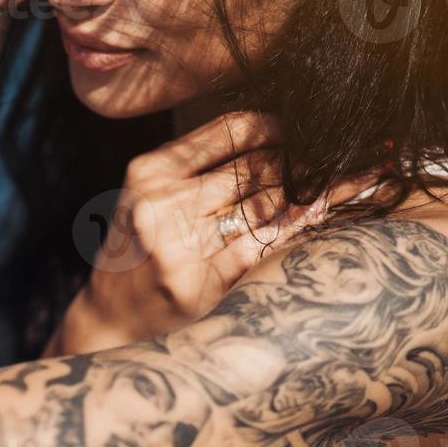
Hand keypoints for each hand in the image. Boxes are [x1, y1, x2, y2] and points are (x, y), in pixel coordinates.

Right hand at [53, 113, 362, 351]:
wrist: (110, 318)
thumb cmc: (140, 252)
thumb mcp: (152, 195)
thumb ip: (200, 166)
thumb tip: (278, 138)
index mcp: (150, 170)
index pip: (231, 130)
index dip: (277, 128)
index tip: (300, 135)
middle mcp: (161, 202)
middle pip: (254, 168)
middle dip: (299, 165)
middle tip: (329, 164)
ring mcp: (177, 243)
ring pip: (263, 205)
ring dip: (307, 194)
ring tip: (337, 186)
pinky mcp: (196, 282)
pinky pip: (260, 246)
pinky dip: (294, 228)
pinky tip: (319, 215)